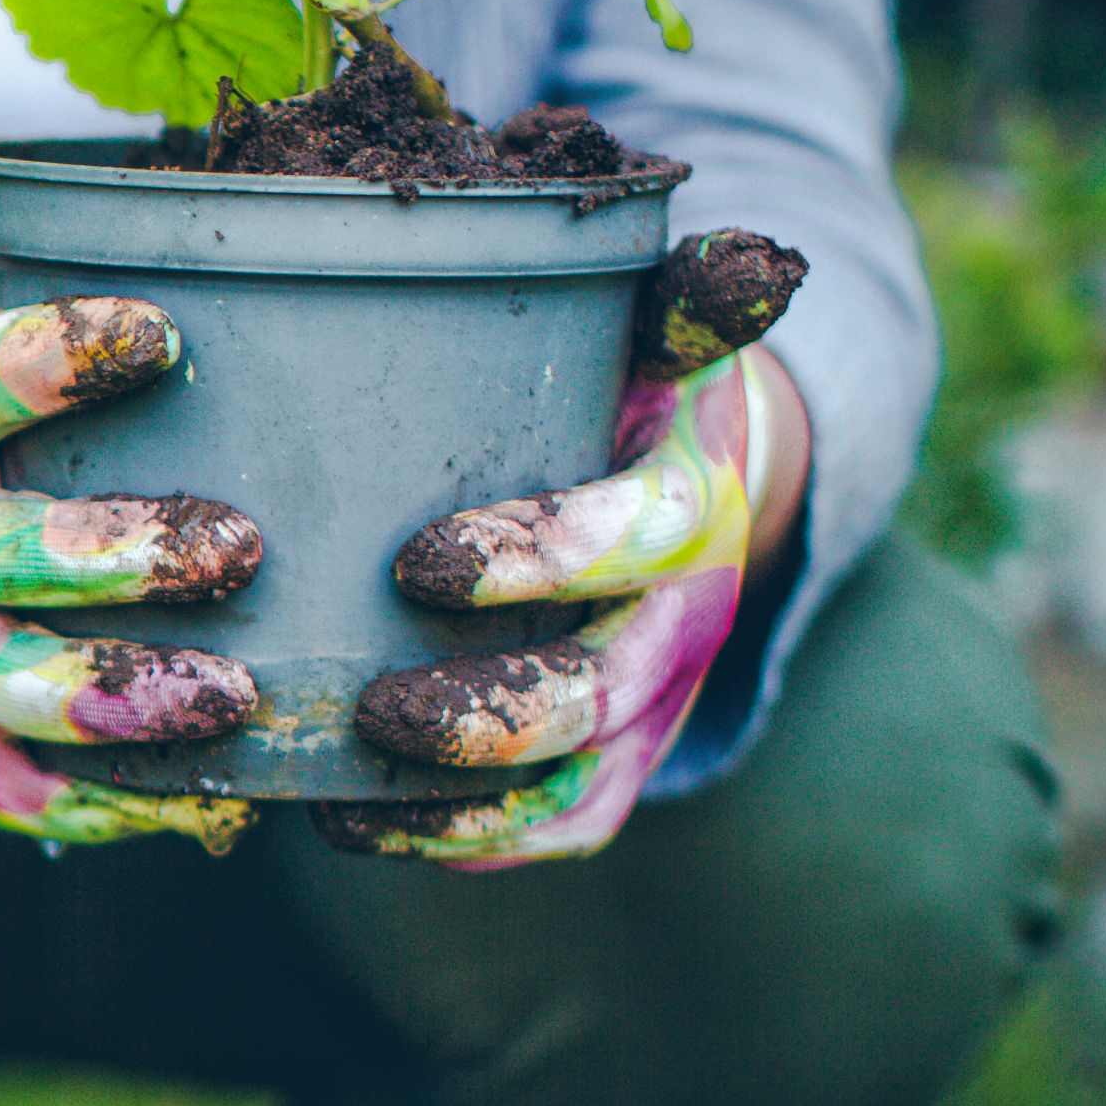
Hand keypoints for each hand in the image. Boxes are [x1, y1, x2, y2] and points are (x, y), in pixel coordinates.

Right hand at [0, 60, 265, 850]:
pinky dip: (108, 809)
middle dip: (112, 562)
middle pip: (2, 565)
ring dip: (124, 705)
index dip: (60, 359)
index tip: (161, 328)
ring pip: (18, 696)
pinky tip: (218, 806)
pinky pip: (24, 789)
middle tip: (236, 543)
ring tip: (241, 695)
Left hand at [315, 232, 808, 866]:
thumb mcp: (655, 326)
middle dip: (494, 714)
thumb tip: (754, 263)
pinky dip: (463, 842)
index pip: (640, 538)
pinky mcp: (613, 761)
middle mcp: (684, 615)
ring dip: (468, 801)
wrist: (689, 469)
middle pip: (607, 693)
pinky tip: (352, 827)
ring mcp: (651, 702)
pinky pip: (554, 828)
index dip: (543, 559)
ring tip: (350, 790)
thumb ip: (681, 297)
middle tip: (376, 710)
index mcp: (694, 497)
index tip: (419, 564)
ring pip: (578, 783)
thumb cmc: (626, 379)